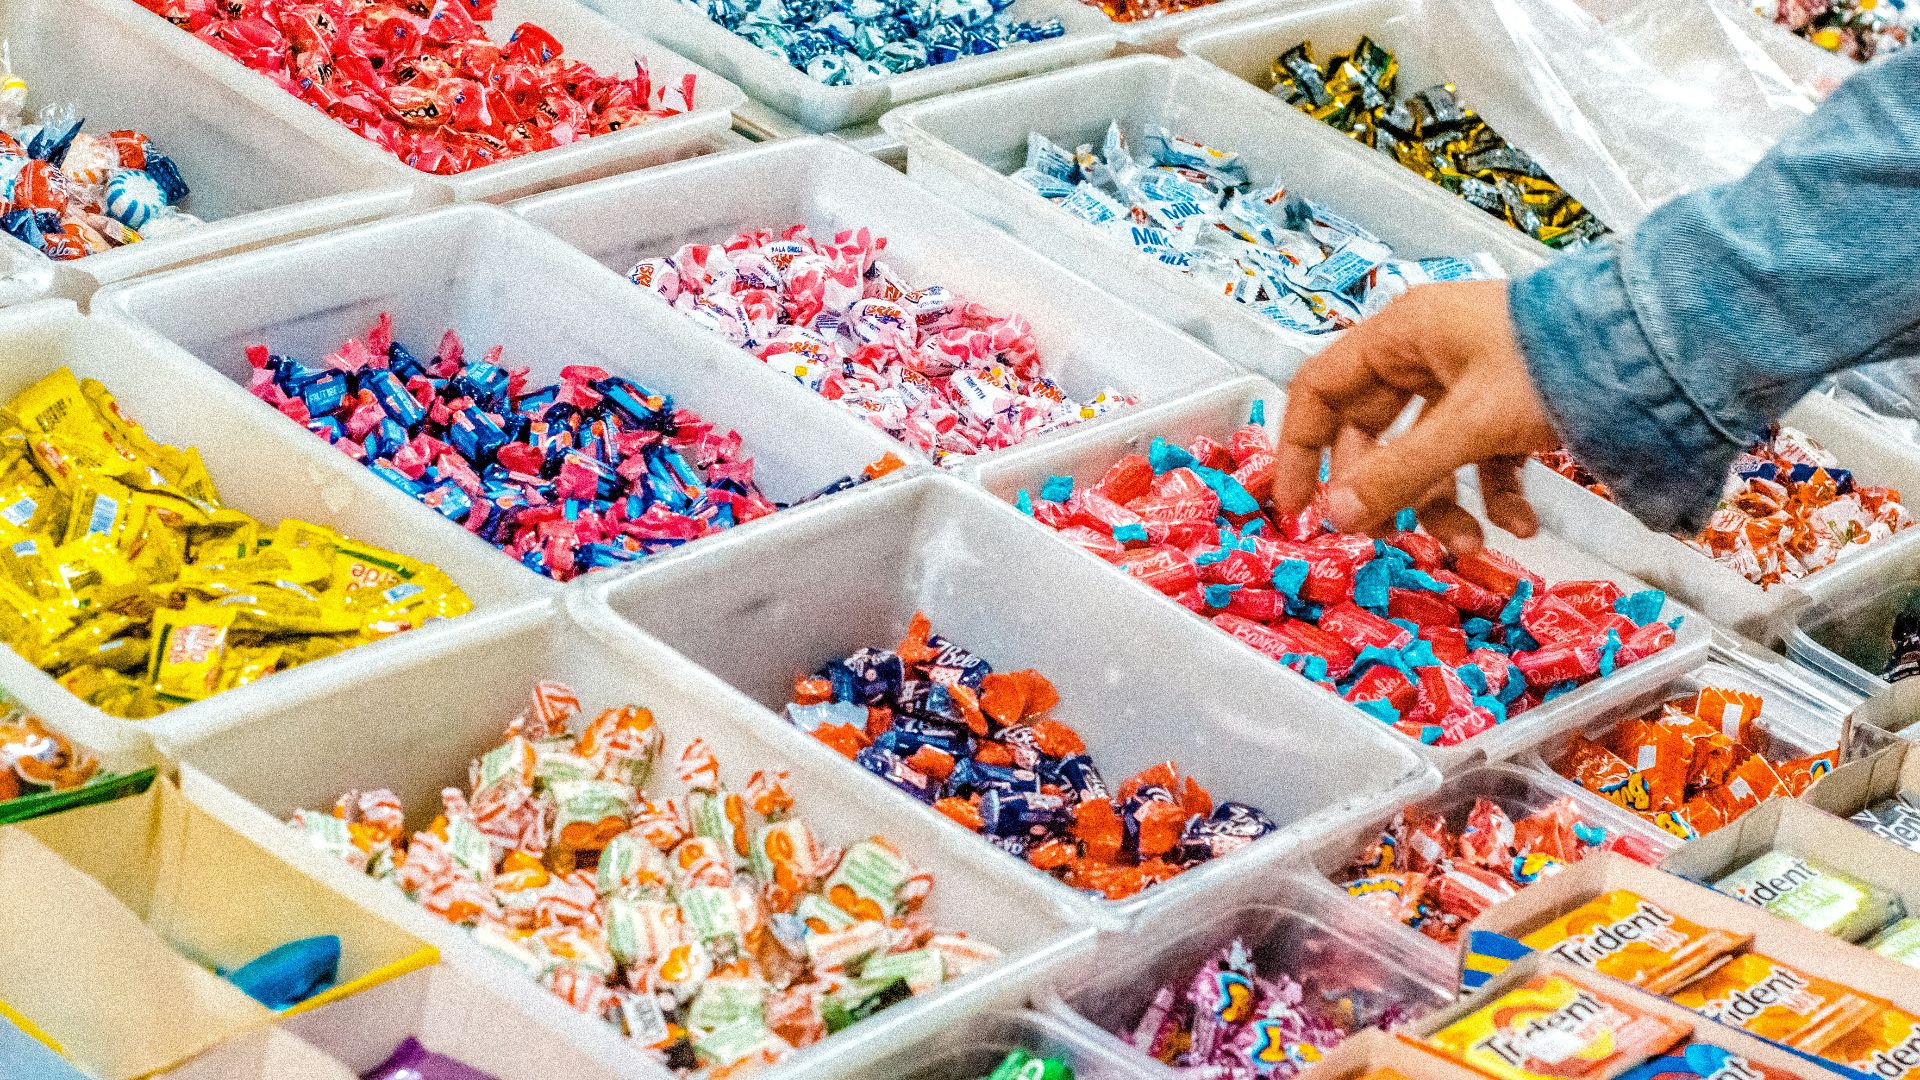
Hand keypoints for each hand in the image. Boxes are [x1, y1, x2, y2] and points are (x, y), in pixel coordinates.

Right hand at [1272, 279, 1561, 554]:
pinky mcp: (1507, 403)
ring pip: (1428, 453)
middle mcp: (1425, 353)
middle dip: (1385, 492)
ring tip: (1468, 545)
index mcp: (1400, 336)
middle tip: (1385, 537)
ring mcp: (1467, 378)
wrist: (1656, 343)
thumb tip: (1336, 517)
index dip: (1298, 449)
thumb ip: (1400, 473)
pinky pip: (1479, 457)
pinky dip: (1493, 494)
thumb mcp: (1469, 423)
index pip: (1319, 391)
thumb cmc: (1555, 360)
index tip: (1297, 506)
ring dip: (1442, 504)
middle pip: (1373, 432)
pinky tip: (1520, 524)